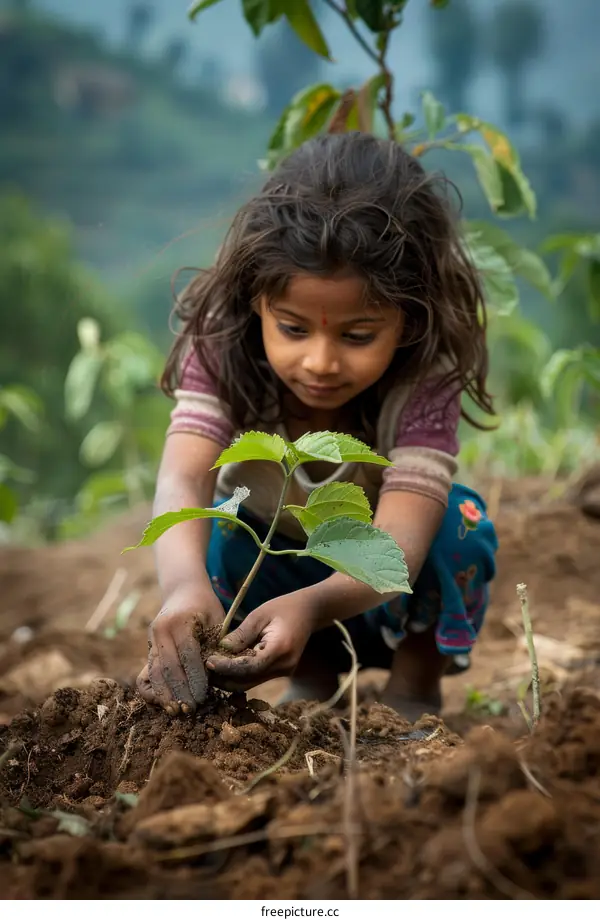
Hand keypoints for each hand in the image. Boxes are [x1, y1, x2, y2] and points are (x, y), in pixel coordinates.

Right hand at [137, 586, 224, 714]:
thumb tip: (219, 674)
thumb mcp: (216, 619)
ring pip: (155, 671)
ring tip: (176, 711)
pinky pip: (149, 671)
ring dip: (165, 694)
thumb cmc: (205, 606)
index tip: (204, 697)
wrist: (182, 590)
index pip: (188, 655)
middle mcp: (161, 630)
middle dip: (180, 691)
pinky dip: (156, 688)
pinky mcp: (149, 646)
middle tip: (191, 709)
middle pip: (169, 667)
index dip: (195, 678)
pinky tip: (163, 702)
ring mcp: (152, 638)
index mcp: (180, 621)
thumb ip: (216, 644)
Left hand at [205, 593, 316, 690]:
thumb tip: (220, 650)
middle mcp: (284, 666)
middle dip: (224, 678)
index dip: (226, 668)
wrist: (309, 612)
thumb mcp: (259, 614)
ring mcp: (285, 672)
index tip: (208, 661)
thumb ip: (241, 634)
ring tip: (212, 668)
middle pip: (248, 681)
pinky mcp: (282, 672)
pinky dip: (240, 674)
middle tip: (204, 668)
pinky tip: (227, 665)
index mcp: (280, 649)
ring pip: (250, 683)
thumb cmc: (283, 608)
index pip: (248, 667)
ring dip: (230, 678)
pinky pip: (257, 678)